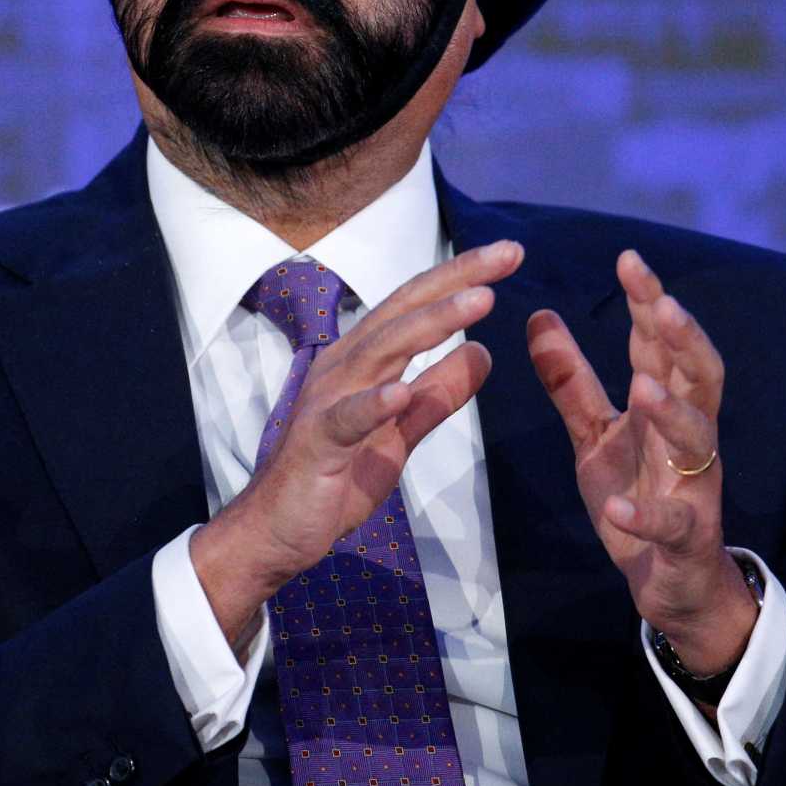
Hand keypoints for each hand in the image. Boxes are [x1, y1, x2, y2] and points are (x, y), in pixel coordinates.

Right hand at [192, 239, 524, 648]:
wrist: (275, 532)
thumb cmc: (335, 476)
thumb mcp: (401, 433)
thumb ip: (438, 394)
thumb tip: (484, 351)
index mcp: (365, 360)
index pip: (417, 306)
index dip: (462, 277)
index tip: (510, 253)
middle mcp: (345, 366)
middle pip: (404, 311)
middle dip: (456, 279)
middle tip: (508, 254)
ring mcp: (328, 401)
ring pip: (381, 350)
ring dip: (430, 323)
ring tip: (477, 301)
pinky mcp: (317, 443)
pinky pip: (347, 419)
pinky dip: (374, 403)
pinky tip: (401, 391)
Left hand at [527, 250, 757, 676]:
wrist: (671, 585)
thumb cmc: (637, 496)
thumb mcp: (594, 434)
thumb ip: (571, 379)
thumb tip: (539, 313)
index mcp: (664, 406)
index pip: (661, 344)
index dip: (649, 302)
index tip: (628, 260)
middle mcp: (688, 437)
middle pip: (699, 375)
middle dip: (683, 337)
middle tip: (660, 302)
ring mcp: (692, 486)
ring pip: (699, 439)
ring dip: (673, 413)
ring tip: (644, 389)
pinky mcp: (685, 538)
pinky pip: (671, 525)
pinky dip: (647, 517)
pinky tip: (619, 512)